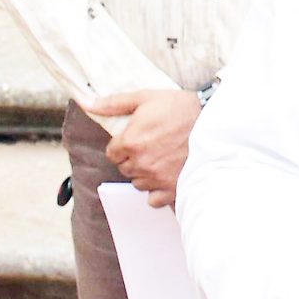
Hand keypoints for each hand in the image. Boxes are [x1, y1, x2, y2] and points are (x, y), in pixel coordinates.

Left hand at [88, 87, 201, 206]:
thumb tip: (86, 103)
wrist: (213, 122)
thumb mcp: (146, 98)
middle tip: (153, 145)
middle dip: (134, 158)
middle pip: (125, 168)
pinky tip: (166, 176)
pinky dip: (157, 191)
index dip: (123, 145)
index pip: (112, 153)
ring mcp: (155, 178)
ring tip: (162, 158)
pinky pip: (153, 200)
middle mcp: (139, 163)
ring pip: (138, 183)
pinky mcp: (171, 189)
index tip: (137, 138)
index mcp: (130, 142)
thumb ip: (113, 103)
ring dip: (145, 174)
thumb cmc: (180, 107)